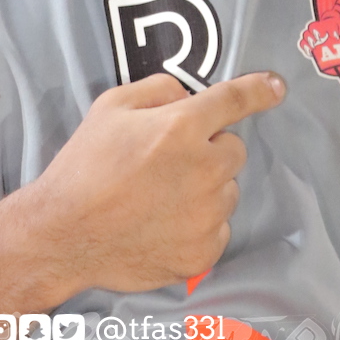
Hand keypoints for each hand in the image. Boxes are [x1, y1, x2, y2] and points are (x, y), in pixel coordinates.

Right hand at [28, 71, 283, 293]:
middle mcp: (202, 170)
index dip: (259, 90)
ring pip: (227, 191)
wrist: (63, 235)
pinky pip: (218, 228)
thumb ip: (158, 90)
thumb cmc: (83, 166)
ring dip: (205, 188)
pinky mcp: (203, 252)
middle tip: (169, 160)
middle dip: (210, 149)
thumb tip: (189, 96)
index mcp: (180, 128)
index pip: (234, 101)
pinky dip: (198, 225)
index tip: (276, 87)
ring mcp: (206, 216)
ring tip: (159, 197)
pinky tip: (162, 224)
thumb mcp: (110, 107)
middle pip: (234, 150)